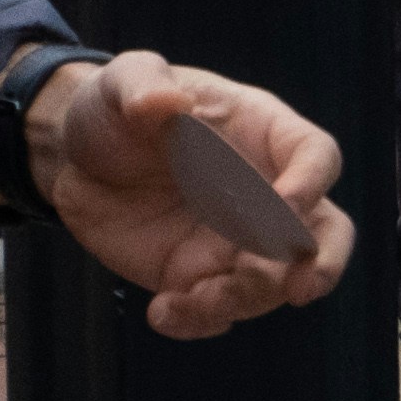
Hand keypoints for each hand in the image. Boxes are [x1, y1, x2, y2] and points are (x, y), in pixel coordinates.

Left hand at [0, 50, 354, 339]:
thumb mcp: (124, 80)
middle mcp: (263, 192)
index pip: (314, 156)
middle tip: (298, 288)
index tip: (282, 205)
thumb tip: (166, 102)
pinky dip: (199, 321)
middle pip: (326, 232)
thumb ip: (144, 84)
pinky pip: (218, 311)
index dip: (310, 182)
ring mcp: (236, 241)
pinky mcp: (200, 276)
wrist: (74, 157)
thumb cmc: (116, 106)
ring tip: (185, 298)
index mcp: (261, 132)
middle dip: (323, 263)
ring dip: (240, 299)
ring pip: (270, 283)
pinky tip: (160, 313)